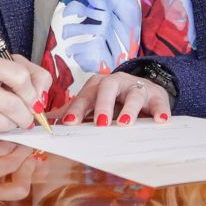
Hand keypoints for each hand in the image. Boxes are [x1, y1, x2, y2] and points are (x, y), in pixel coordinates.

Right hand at [0, 51, 50, 134]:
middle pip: (13, 105)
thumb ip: (30, 73)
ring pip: (1, 123)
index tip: (36, 101)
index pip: (20, 77)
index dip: (33, 93)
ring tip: (12, 120)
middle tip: (29, 117)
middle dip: (27, 115)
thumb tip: (43, 97)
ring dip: (13, 125)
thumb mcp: (1, 62)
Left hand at [56, 70, 171, 126]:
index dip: (77, 109)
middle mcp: (117, 82)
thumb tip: (45, 119)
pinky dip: (160, 111)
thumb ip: (73, 110)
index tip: (69, 123)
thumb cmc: (114, 99)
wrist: (144, 89)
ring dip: (129, 109)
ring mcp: (137, 87)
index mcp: (98, 84)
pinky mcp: (156, 95)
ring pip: (133, 94)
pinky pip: (159, 103)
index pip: (85, 96)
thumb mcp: (93, 102)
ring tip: (125, 124)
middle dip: (103, 105)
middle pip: (108, 88)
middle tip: (100, 123)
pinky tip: (160, 121)